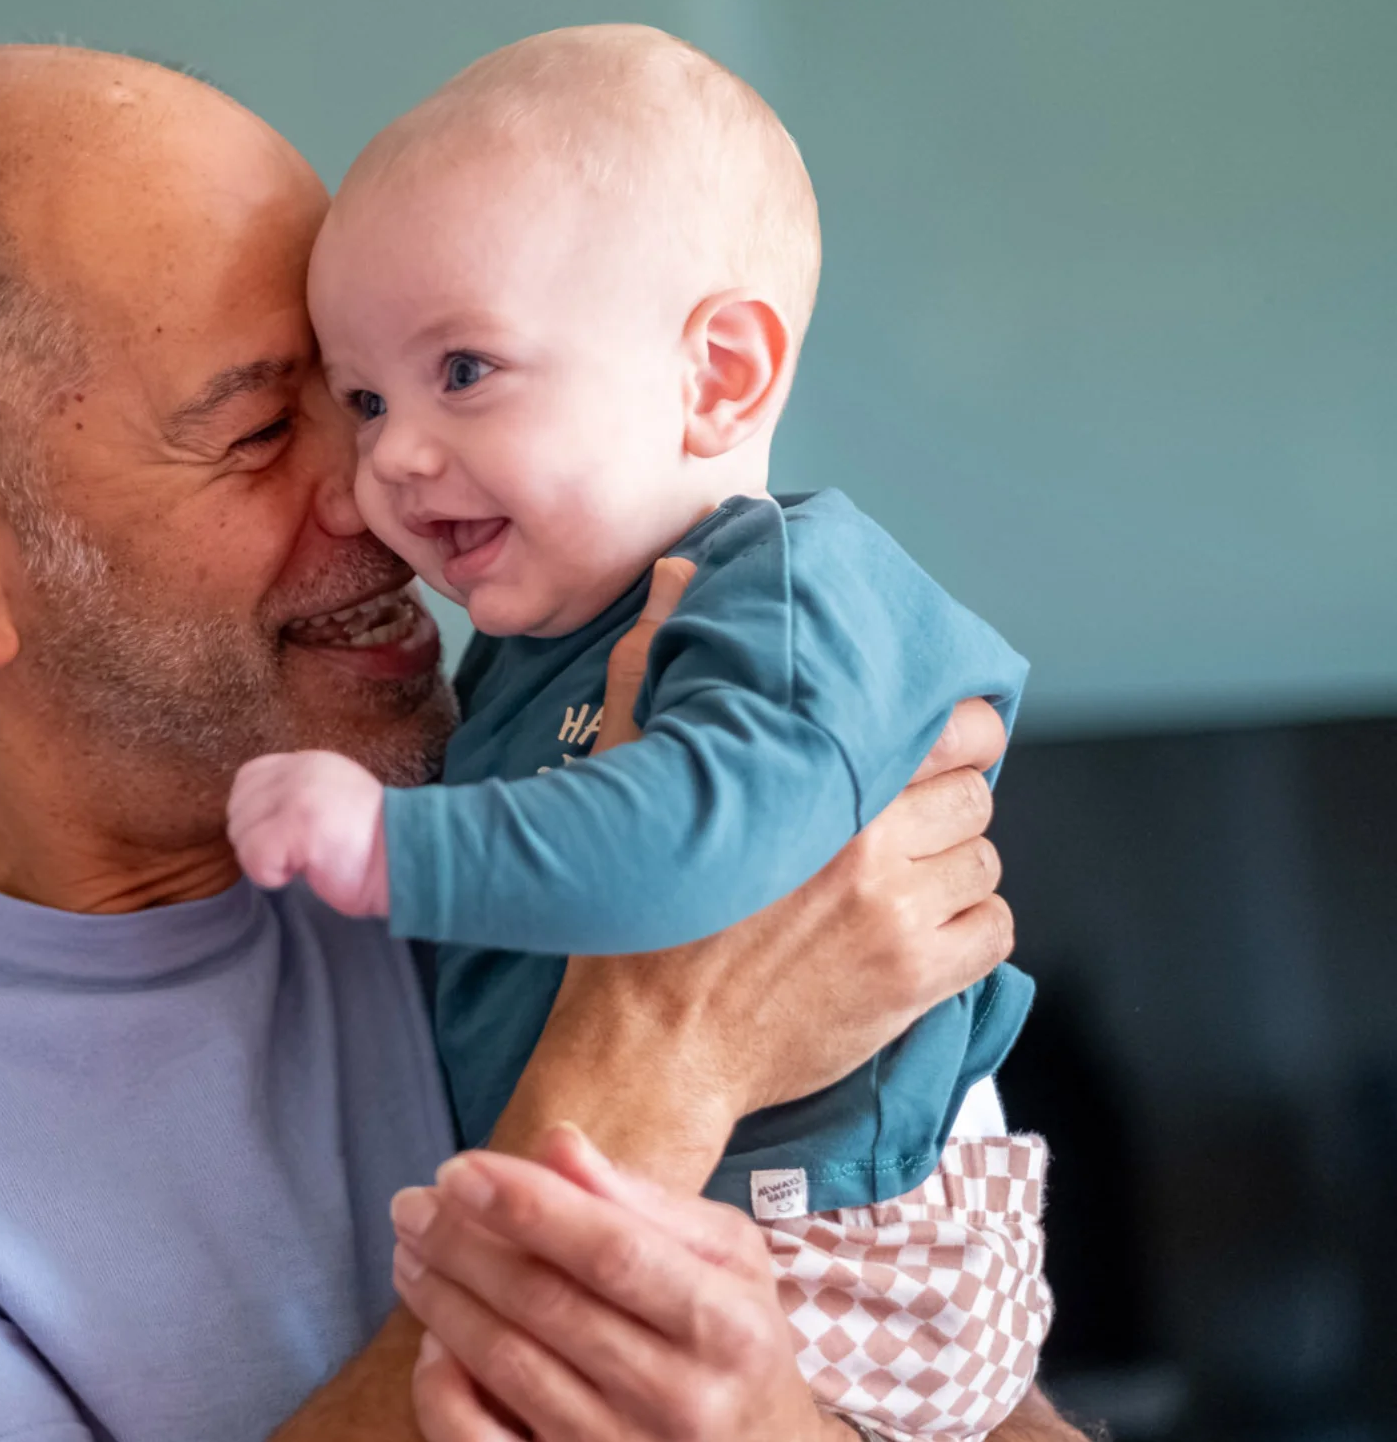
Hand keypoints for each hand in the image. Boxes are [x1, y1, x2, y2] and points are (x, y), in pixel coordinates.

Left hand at [228, 750, 390, 916]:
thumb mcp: (332, 802)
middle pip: (237, 808)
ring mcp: (297, 794)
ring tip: (302, 863)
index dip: (252, 813)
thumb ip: (294, 797)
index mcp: (307, 763)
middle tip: (291, 856)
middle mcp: (299, 770)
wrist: (413, 859)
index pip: (248, 778)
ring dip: (263, 859)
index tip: (280, 837)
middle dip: (255, 840)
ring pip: (241, 833)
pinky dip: (269, 874)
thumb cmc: (373, 846)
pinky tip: (299, 873)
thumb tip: (252, 819)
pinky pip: (254, 855)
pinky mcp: (297, 823)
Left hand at [398, 1125, 847, 1441]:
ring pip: (506, 1367)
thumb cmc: (733, 1339)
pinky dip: (442, 1387)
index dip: (527, 1207)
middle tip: (410, 1205)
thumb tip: (556, 1143)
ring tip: (410, 1252)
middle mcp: (682, 1397)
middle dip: (462, 1245)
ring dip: (442, 1300)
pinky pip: (481, 1441)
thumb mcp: (723, 1259)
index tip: (458, 1170)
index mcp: (726, 1325)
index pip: (611, 1253)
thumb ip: (641, 1200)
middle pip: (545, 1305)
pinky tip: (432, 1340)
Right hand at [487, 551, 1014, 1178]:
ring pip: (986, 861)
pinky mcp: (918, 982)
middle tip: (902, 824)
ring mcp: (901, 917)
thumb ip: (655, 667)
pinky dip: (967, 929)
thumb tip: (677, 577)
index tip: (926, 749)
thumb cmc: (638, 922)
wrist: (651, 1048)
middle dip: (945, 803)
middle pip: (976, 794)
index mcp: (814, 785)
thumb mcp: (631, 773)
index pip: (949, 730)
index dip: (949, 736)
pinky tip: (915, 933)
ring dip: (952, 867)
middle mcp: (870, 844)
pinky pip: (994, 932)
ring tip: (897, 882)